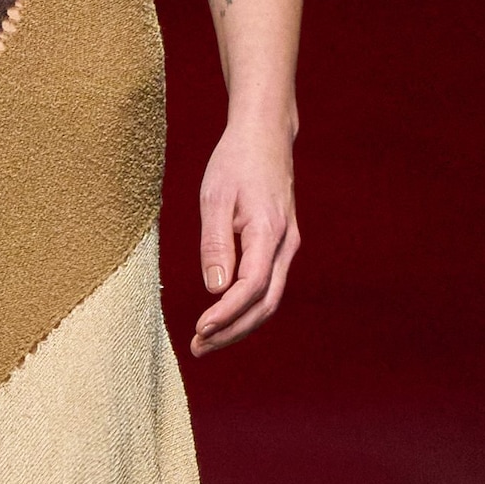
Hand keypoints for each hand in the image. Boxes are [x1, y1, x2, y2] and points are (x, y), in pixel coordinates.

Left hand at [191, 118, 299, 356]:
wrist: (265, 135)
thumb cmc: (236, 161)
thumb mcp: (215, 197)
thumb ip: (215, 243)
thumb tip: (214, 288)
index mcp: (270, 232)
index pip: (252, 287)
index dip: (227, 314)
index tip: (200, 328)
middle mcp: (286, 244)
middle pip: (265, 304)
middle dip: (232, 331)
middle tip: (197, 348)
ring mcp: (287, 247)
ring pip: (269, 299)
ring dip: (239, 324)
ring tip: (205, 340)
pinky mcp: (280, 246)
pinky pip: (268, 287)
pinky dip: (246, 308)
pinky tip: (222, 317)